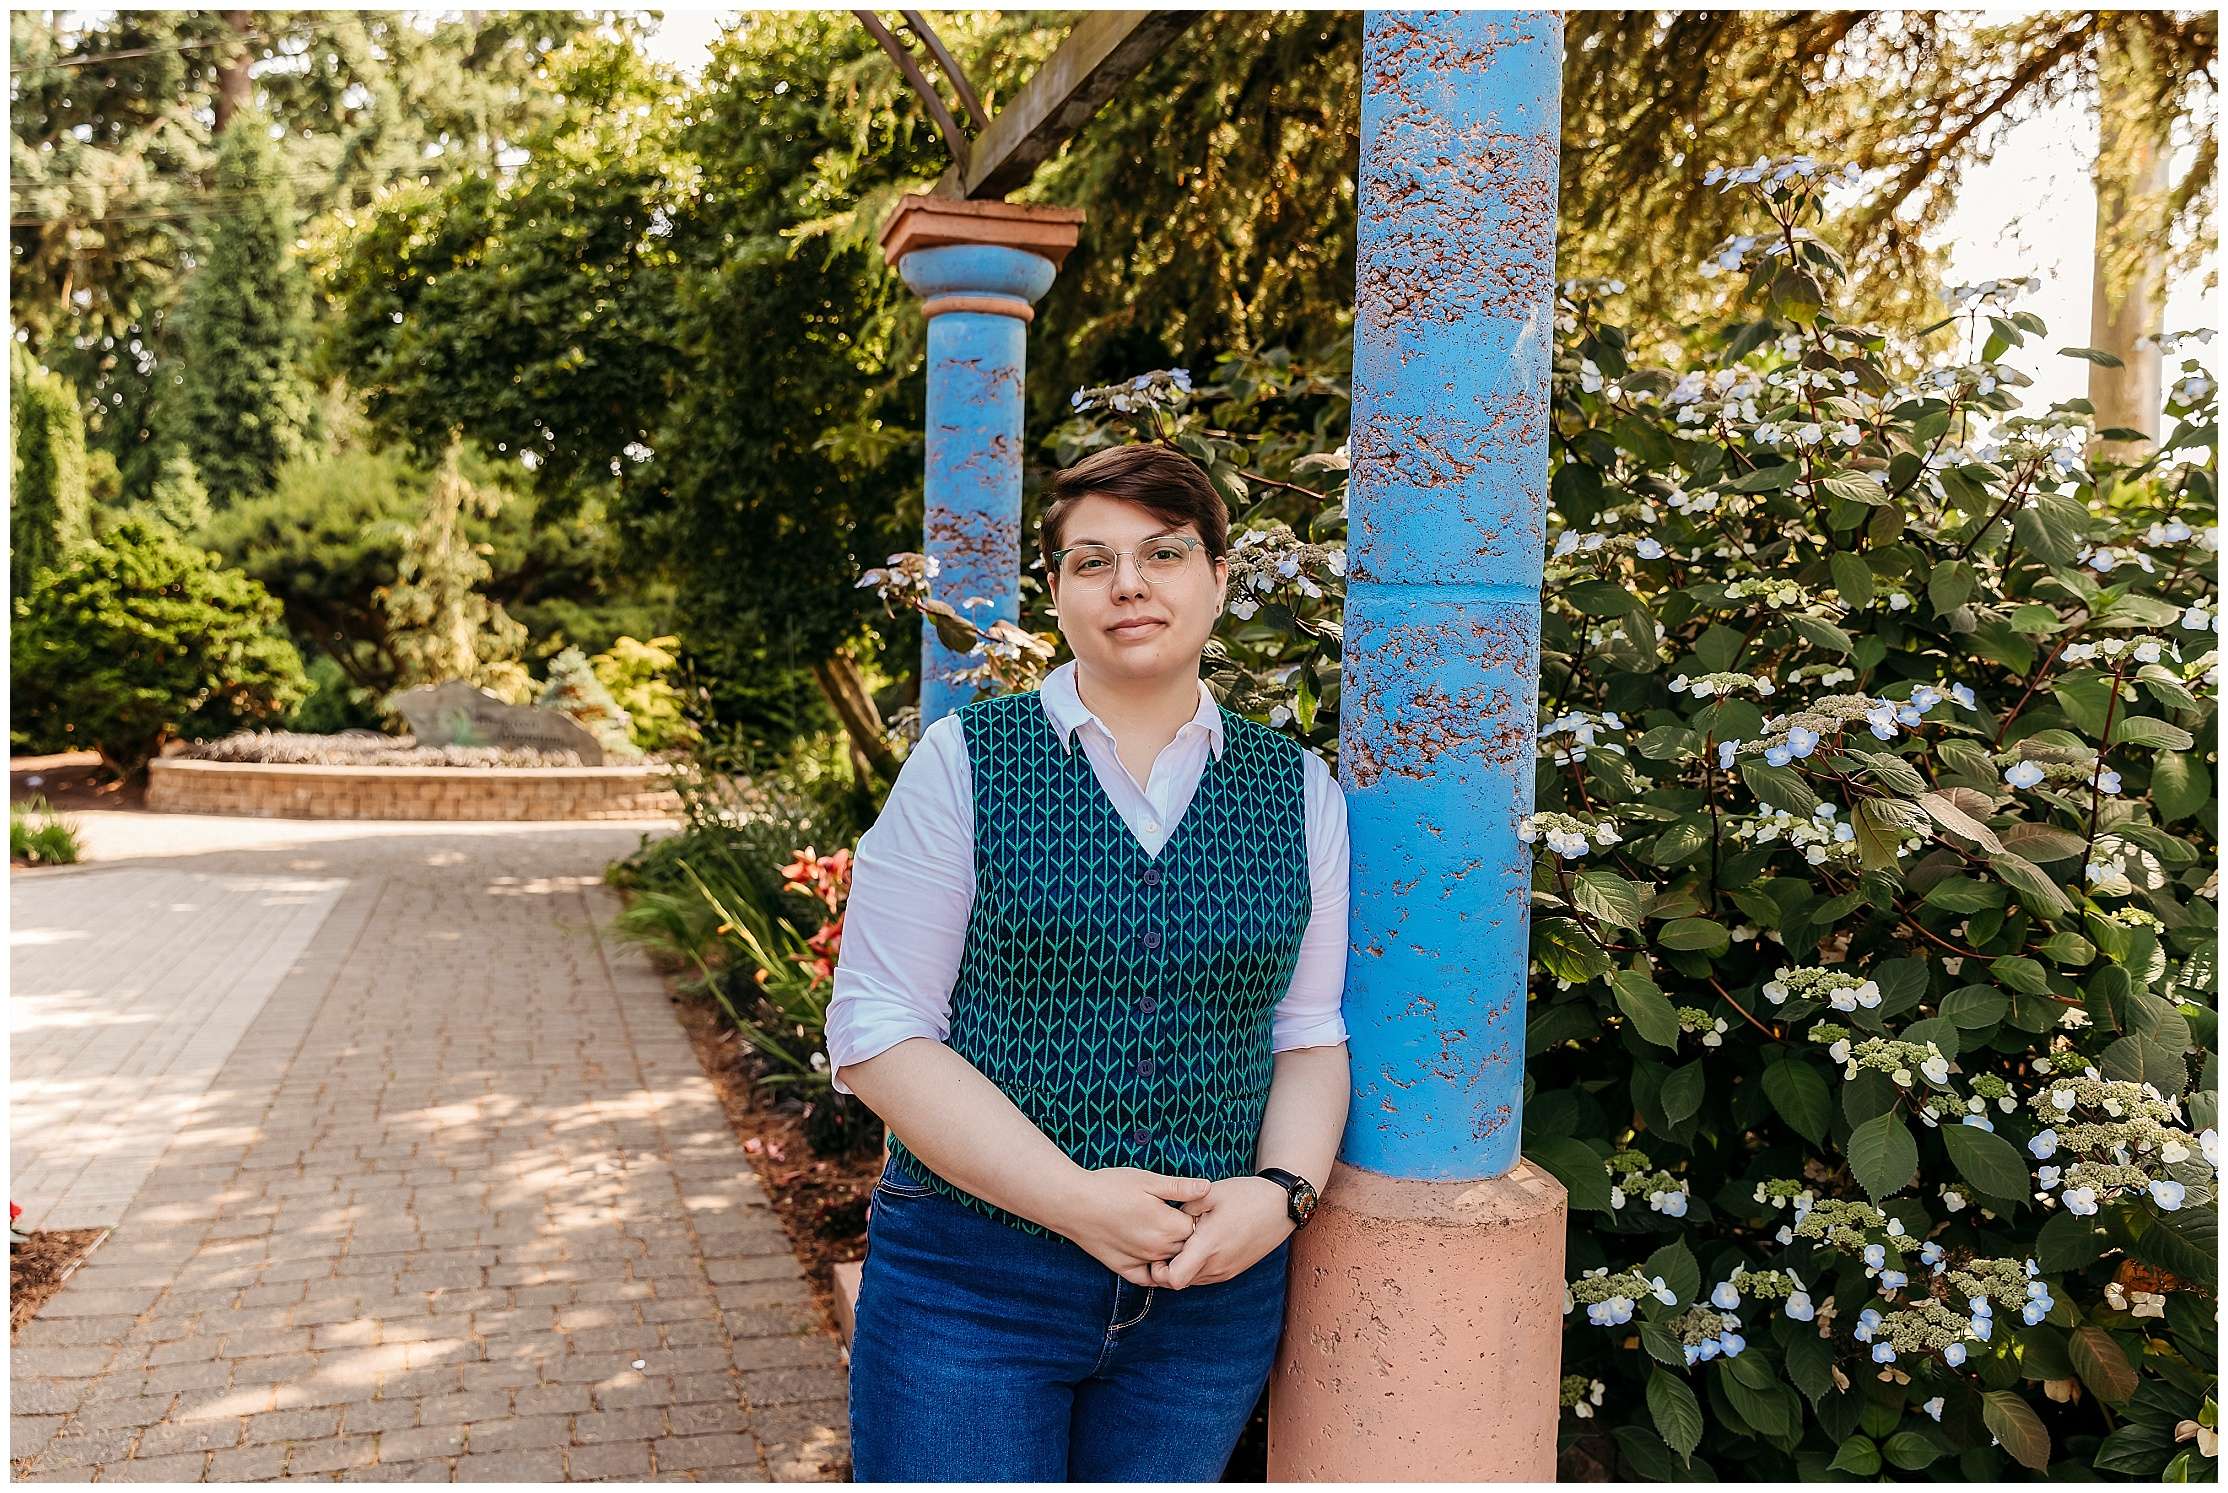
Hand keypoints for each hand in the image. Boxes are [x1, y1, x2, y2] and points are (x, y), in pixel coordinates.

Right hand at [1061, 1166, 1211, 1286]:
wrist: (1072, 1203)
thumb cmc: (1110, 1186)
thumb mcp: (1148, 1180)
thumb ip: (1180, 1188)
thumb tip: (1208, 1187)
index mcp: (1168, 1226)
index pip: (1199, 1229)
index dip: (1198, 1217)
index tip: (1193, 1207)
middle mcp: (1158, 1249)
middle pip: (1188, 1250)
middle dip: (1191, 1238)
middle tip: (1184, 1221)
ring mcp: (1141, 1261)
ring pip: (1170, 1265)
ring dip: (1174, 1254)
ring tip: (1169, 1236)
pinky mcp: (1124, 1268)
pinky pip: (1148, 1279)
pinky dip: (1155, 1272)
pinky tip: (1155, 1259)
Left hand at [1150, 1176, 1293, 1288]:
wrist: (1281, 1206)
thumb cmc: (1246, 1196)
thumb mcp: (1209, 1193)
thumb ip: (1183, 1207)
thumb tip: (1166, 1219)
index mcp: (1208, 1246)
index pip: (1173, 1279)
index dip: (1159, 1271)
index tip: (1157, 1252)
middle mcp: (1217, 1266)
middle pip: (1180, 1283)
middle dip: (1168, 1268)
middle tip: (1165, 1244)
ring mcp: (1227, 1271)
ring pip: (1193, 1281)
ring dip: (1183, 1267)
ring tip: (1183, 1242)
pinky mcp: (1234, 1270)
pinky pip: (1206, 1277)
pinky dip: (1197, 1267)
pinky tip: (1198, 1245)